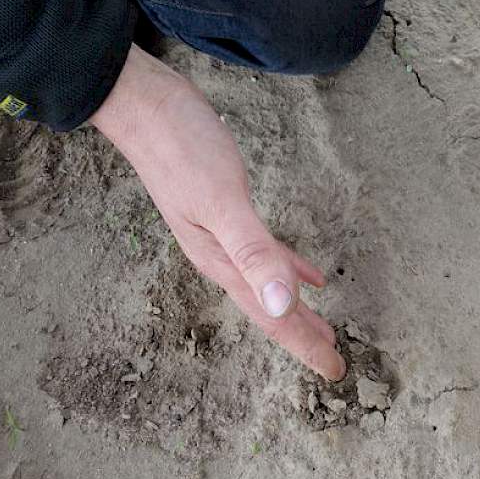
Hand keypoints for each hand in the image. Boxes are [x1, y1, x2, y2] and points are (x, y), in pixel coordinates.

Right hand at [92, 45, 344, 380]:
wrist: (144, 107)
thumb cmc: (183, 149)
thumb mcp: (222, 201)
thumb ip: (253, 251)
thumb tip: (284, 305)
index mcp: (223, 263)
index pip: (272, 316)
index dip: (304, 344)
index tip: (334, 371)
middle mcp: (222, 257)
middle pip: (272, 308)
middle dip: (303, 336)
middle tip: (335, 363)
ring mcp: (222, 235)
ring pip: (268, 285)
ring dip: (296, 309)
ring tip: (323, 327)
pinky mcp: (227, 210)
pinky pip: (266, 252)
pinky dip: (289, 267)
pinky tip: (308, 273)